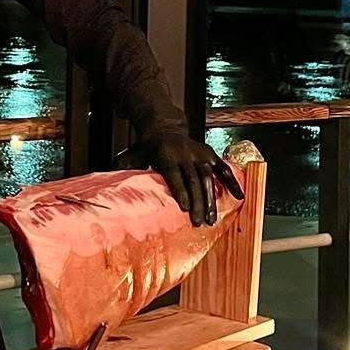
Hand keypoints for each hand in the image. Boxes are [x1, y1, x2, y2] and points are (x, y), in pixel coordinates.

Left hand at [116, 132, 243, 226]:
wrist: (163, 127)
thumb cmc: (146, 147)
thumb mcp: (132, 155)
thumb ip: (124, 168)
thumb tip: (109, 184)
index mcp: (166, 154)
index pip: (174, 175)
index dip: (180, 191)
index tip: (184, 208)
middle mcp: (186, 152)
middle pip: (193, 179)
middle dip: (197, 202)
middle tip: (198, 222)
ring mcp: (200, 153)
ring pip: (209, 177)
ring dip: (211, 199)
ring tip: (211, 219)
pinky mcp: (210, 154)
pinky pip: (223, 169)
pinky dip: (232, 182)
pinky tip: (239, 198)